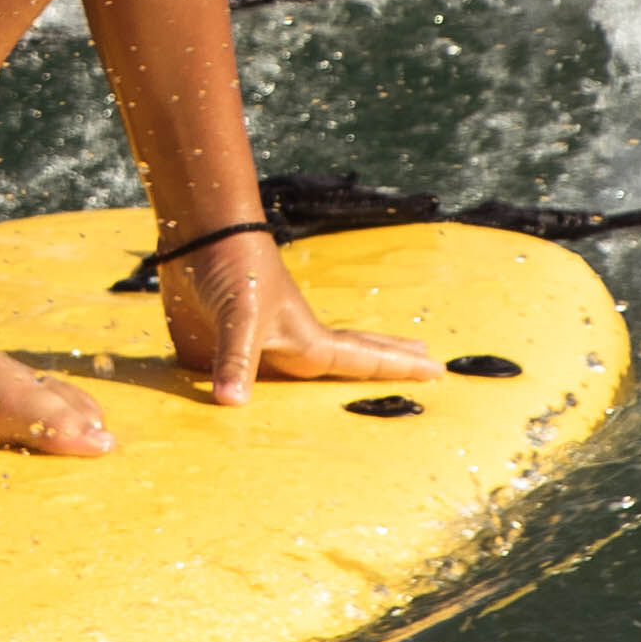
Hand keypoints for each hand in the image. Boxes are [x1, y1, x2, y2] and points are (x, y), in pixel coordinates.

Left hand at [161, 235, 435, 408]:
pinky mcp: (235, 345)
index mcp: (309, 342)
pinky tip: (285, 378)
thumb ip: (236, 361)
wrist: (201, 237)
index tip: (439, 369)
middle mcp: (294, 344)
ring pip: (314, 363)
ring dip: (344, 365)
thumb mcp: (240, 317)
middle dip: (389, 357)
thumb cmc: (235, 269)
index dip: (400, 367)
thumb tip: (232, 404)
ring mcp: (268, 343)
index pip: (365, 359)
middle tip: (427, 358)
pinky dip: (280, 379)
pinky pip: (263, 370)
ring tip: (373, 364)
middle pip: (353, 353)